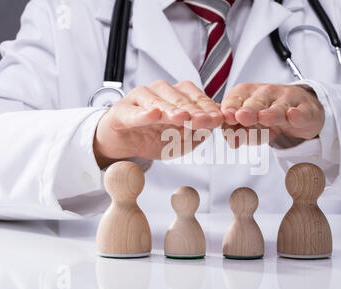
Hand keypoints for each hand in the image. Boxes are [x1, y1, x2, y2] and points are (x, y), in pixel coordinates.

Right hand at [93, 80, 222, 167]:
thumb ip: (199, 131)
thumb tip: (218, 122)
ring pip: (158, 101)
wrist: (124, 144)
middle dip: (194, 110)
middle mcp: (161, 92)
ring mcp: (140, 99)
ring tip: (182, 117)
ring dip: (172, 109)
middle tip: (205, 120)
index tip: (219, 120)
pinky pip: (134, 112)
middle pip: (180, 98)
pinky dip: (143, 113)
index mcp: (178, 96)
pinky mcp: (122, 111)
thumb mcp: (182, 139)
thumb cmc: (154, 137)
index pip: (196, 98)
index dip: (208, 109)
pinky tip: (153, 114)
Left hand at [220, 83, 324, 146]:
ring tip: (264, 118)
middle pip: (256, 102)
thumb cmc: (266, 117)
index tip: (227, 116)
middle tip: (241, 117)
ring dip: (271, 113)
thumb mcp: (248, 126)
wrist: (299, 111)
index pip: (235, 99)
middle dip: (248, 110)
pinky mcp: (305, 109)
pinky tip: (293, 116)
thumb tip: (232, 141)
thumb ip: (236, 132)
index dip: (230, 108)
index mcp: (247, 94)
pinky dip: (298, 115)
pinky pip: (302, 112)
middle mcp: (266, 93)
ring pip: (278, 107)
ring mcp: (287, 100)